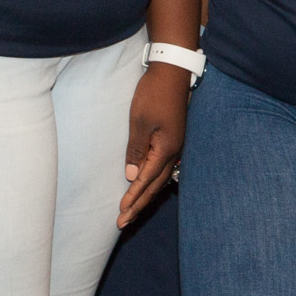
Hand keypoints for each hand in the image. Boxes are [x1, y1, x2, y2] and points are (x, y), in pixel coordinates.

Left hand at [119, 64, 189, 227]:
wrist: (172, 72)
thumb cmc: (154, 94)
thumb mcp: (139, 122)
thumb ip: (136, 150)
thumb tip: (131, 176)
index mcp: (166, 149)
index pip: (146, 180)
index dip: (133, 198)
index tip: (121, 213)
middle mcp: (174, 151)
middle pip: (155, 185)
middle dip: (139, 205)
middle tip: (123, 223)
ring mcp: (175, 145)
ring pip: (160, 178)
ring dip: (146, 195)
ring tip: (133, 210)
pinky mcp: (172, 139)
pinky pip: (162, 167)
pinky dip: (152, 181)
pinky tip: (146, 186)